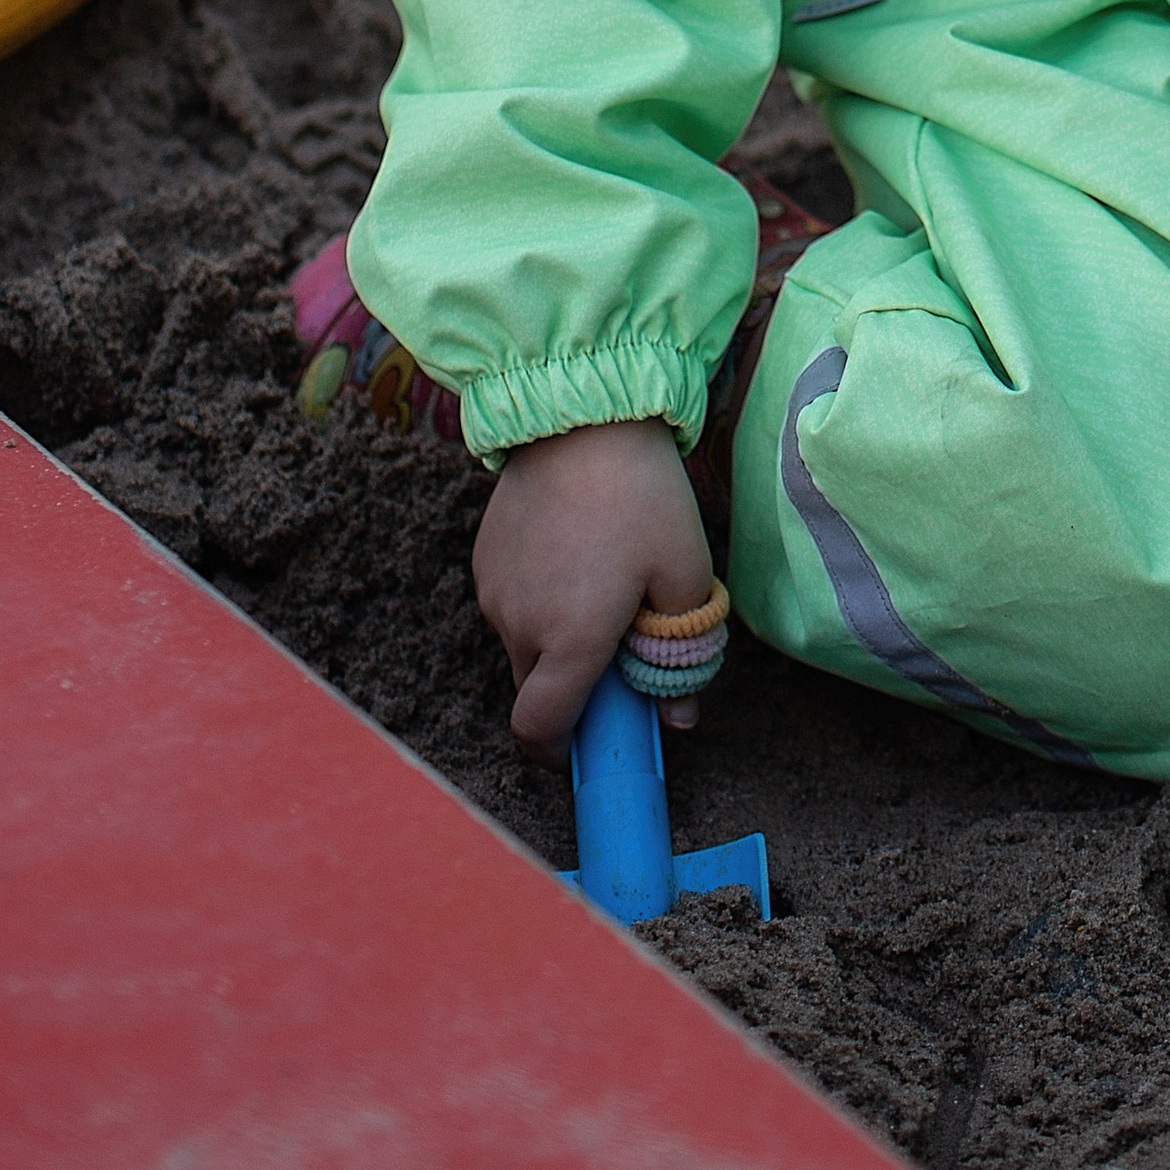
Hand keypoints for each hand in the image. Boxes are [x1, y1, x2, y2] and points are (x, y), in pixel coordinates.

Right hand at [472, 418, 713, 756]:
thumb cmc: (642, 495)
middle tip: (617, 649)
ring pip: (522, 646)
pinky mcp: (484, 559)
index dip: (562, 752)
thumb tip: (679, 718)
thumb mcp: (685, 571)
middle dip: (571, 690)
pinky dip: (538, 603)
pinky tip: (575, 556)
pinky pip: (509, 604)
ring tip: (601, 585)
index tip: (593, 742)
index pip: (541, 731)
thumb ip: (683, 652)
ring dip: (555, 641)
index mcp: (569, 641)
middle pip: (535, 691)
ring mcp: (494, 592)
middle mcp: (520, 625)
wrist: (583, 417)